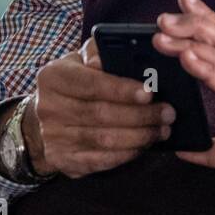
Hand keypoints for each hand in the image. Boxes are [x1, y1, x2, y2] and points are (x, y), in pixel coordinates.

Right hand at [24, 39, 173, 178]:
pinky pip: (101, 160)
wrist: (46, 117)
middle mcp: (48, 108)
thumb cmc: (75, 83)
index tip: (150, 93)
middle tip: (168, 113)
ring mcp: (53, 137)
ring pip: (104, 140)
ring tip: (162, 130)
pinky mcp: (62, 160)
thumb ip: (100, 54)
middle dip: (141, 116)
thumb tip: (122, 58)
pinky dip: (127, 154)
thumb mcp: (81, 60)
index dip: (122, 90)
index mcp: (53, 77)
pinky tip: (144, 145)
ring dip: (139, 137)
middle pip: (101, 114)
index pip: (91, 84)